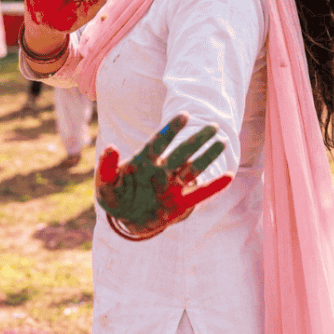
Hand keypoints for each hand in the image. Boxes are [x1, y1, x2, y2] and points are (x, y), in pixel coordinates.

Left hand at [95, 114, 231, 238]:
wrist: (125, 218)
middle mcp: (162, 169)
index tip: (185, 116)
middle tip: (213, 126)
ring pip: (193, 168)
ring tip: (222, 142)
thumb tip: (110, 147)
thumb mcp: (104, 184)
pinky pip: (199, 194)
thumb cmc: (115, 196)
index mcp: (144, 161)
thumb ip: (106, 167)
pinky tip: (228, 177)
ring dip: (207, 157)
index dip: (171, 129)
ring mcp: (172, 185)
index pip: (160, 142)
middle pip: (182, 152)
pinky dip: (213, 187)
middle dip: (197, 139)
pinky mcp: (180, 203)